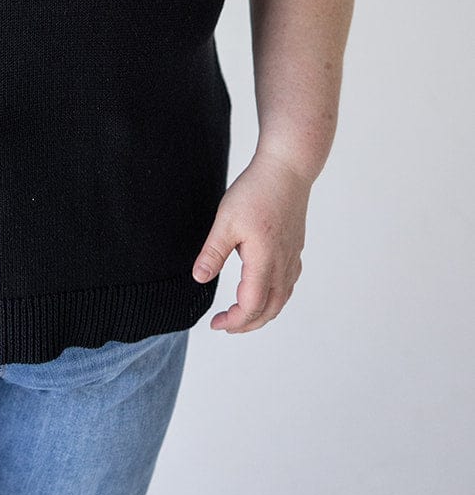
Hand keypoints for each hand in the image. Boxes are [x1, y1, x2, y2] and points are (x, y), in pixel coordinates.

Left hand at [191, 152, 311, 332]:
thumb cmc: (256, 191)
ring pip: (281, 299)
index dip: (233, 321)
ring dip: (262, 313)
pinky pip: (288, 284)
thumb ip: (213, 253)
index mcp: (264, 261)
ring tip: (242, 315)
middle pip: (269, 309)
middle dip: (247, 324)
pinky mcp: (295, 248)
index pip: (251, 306)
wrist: (287, 169)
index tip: (215, 323)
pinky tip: (263, 291)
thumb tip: (200, 278)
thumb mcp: (226, 221)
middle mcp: (283, 264)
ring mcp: (292, 257)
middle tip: (225, 325)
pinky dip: (274, 297)